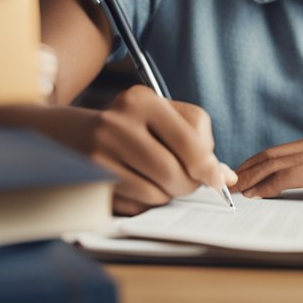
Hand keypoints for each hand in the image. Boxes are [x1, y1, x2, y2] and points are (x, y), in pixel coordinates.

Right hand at [84, 86, 237, 214]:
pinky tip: (143, 185)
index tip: (217, 180)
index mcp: (142, 100)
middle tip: (190, 184)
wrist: (75, 134)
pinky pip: (136, 202)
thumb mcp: (164, 119)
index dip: (209, 167)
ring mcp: (100, 150)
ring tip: (164, 181)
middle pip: (173, 170)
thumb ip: (198, 143)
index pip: (190, 140)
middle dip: (189, 185)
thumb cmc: (135, 127)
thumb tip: (227, 178)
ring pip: (156, 190)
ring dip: (169, 193)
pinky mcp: (92, 178)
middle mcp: (118, 121)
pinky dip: (149, 200)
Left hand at [233, 133, 302, 204]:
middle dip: (243, 171)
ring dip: (250, 179)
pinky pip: (291, 175)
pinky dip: (269, 185)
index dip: (252, 166)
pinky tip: (257, 194)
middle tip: (222, 187)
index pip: (276, 154)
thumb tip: (297, 196)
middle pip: (269, 155)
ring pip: (275, 163)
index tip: (234, 181)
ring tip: (232, 192)